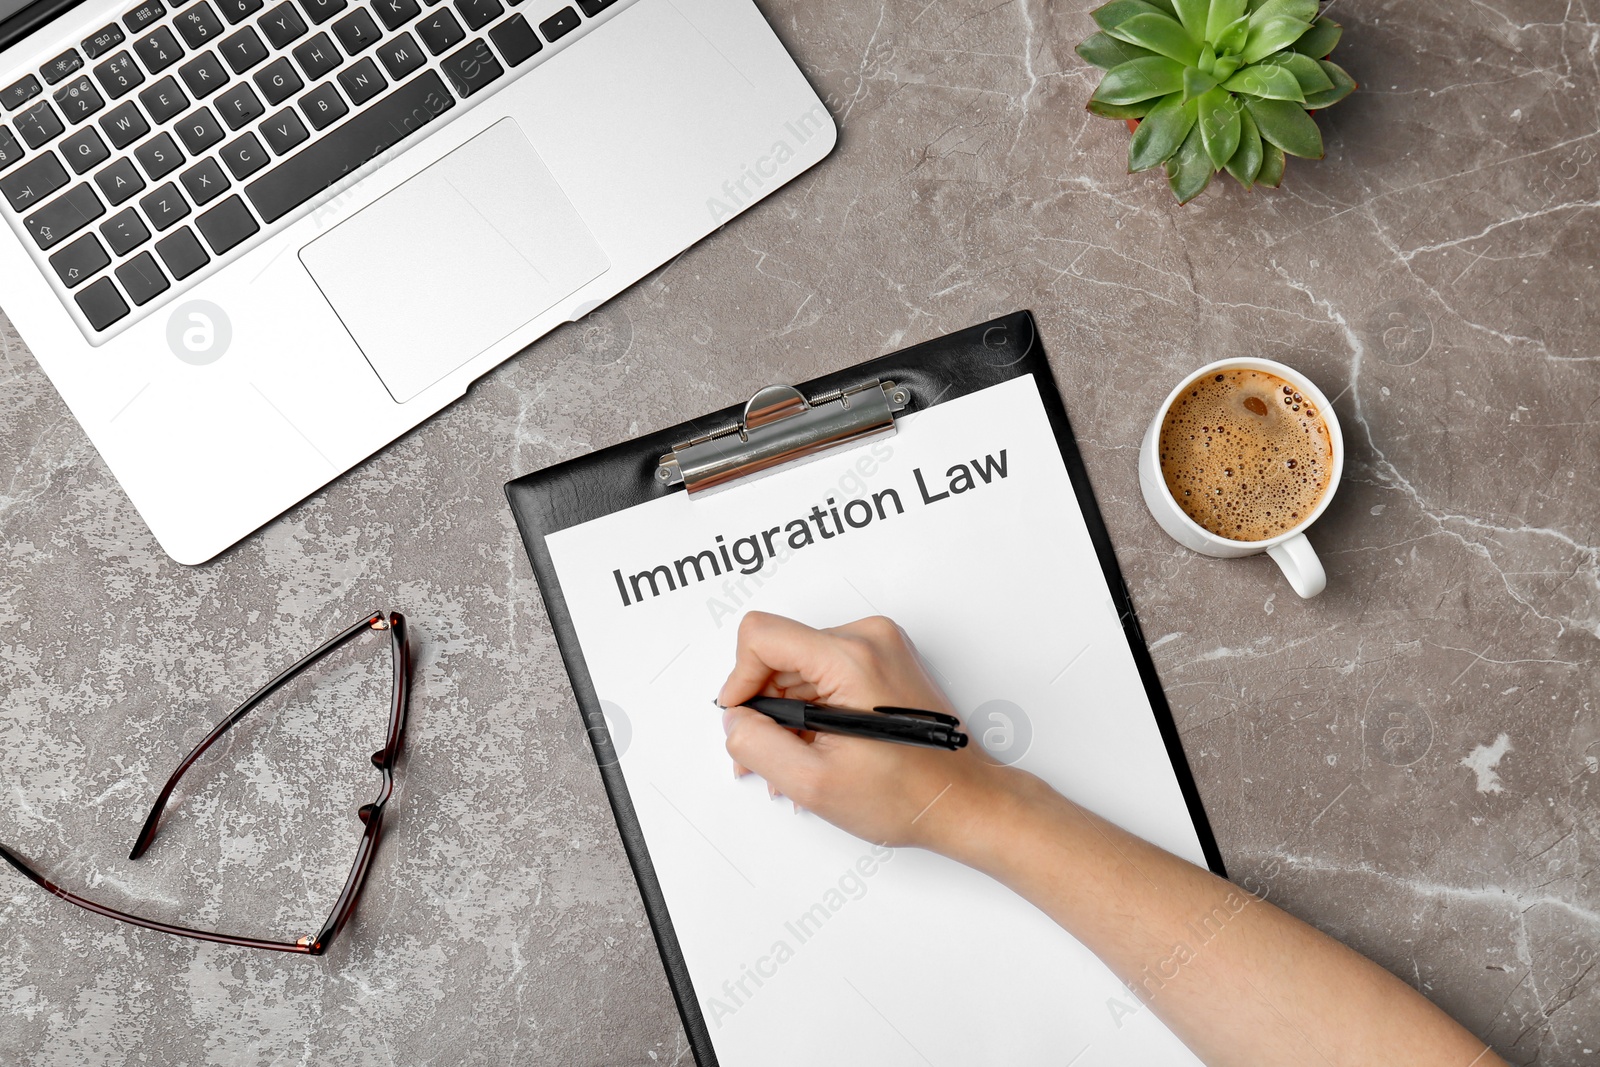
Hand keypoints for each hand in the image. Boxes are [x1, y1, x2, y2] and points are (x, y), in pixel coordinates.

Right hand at [717, 612, 1026, 853]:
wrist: (962, 800)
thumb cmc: (907, 794)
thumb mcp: (813, 782)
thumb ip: (756, 745)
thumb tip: (734, 720)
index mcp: (852, 658)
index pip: (762, 635)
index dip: (740, 680)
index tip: (744, 719)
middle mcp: (869, 638)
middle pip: (780, 651)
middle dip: (764, 704)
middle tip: (766, 757)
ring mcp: (880, 644)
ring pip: (799, 662)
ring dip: (787, 710)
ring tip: (797, 759)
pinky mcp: (885, 657)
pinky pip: (824, 669)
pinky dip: (811, 705)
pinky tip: (817, 745)